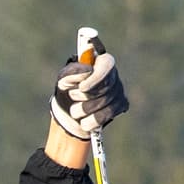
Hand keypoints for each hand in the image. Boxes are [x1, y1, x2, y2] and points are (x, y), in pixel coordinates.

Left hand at [50, 27, 129, 150]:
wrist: (68, 120)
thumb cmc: (64, 96)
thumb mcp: (62, 82)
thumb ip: (71, 73)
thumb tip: (84, 70)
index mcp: (98, 63)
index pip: (104, 61)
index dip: (94, 74)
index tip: (80, 86)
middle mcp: (111, 74)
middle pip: (105, 83)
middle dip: (85, 95)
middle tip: (73, 99)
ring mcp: (118, 89)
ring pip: (107, 99)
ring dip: (86, 109)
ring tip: (76, 113)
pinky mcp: (121, 105)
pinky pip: (110, 113)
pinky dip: (95, 120)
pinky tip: (86, 122)